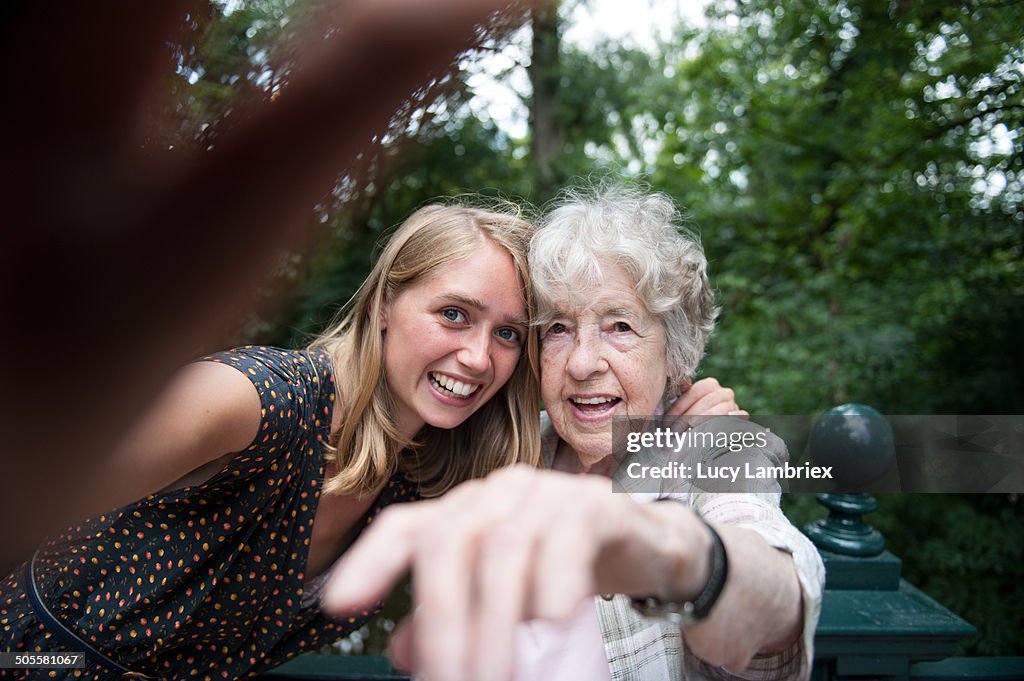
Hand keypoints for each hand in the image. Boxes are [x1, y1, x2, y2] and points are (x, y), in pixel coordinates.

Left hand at [321, 466, 707, 680]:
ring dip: (495, 622)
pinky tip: (551, 621)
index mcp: (466, 512)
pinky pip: (566, 535)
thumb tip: (402, 650)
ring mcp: (545, 492)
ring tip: (499, 677)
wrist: (649, 548)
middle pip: (449, 543)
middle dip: (443, 623)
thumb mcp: (502, 605)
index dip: (369, 562)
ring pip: (503, 548)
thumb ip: (451, 620)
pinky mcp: (594, 504)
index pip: (406, 528)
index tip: (337, 607)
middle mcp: (497, 493)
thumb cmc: (566, 574)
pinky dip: (555, 579)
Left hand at [667, 377, 746, 427]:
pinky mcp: (742, 419)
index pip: (695, 392)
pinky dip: (732, 418)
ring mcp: (734, 405)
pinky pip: (741, 416)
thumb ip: (680, 394)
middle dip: (688, 417)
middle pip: (707, 401)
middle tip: (674, 431)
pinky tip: (720, 424)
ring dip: (703, 421)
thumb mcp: (683, 407)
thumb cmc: (690, 420)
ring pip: (721, 409)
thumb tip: (684, 383)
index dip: (679, 407)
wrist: (708, 436)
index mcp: (710, 385)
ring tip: (689, 432)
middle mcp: (724, 393)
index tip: (667, 421)